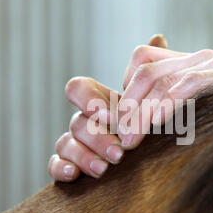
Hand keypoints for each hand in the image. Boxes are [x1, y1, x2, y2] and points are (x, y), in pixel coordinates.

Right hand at [48, 35, 171, 181]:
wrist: (147, 161)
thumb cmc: (148, 127)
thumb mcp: (154, 100)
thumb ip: (150, 75)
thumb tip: (158, 38)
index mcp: (98, 103)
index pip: (78, 89)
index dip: (87, 99)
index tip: (108, 115)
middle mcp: (84, 122)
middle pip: (76, 122)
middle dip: (97, 137)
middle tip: (120, 153)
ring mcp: (75, 144)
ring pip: (65, 143)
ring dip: (83, 155)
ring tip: (104, 169)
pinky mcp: (70, 167)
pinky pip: (54, 165)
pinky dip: (59, 168)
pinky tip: (72, 175)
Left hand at [117, 40, 212, 149]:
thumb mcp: (206, 107)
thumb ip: (178, 106)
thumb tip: (146, 123)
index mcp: (190, 60)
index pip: (142, 58)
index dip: (126, 86)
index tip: (121, 118)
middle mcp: (199, 57)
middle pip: (145, 71)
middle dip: (127, 106)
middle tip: (120, 137)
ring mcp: (212, 63)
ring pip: (160, 81)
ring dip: (140, 113)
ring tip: (131, 141)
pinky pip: (185, 86)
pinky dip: (165, 108)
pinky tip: (157, 127)